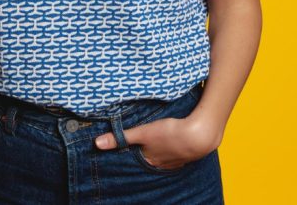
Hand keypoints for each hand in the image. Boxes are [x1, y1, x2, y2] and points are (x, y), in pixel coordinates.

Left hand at [94, 115, 220, 170]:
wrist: (200, 135)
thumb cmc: (169, 134)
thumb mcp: (142, 132)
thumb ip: (121, 138)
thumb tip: (97, 144)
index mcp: (150, 160)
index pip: (136, 159)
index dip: (132, 152)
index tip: (128, 148)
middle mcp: (162, 164)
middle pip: (150, 159)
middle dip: (146, 152)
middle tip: (143, 145)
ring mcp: (177, 160)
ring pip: (165, 157)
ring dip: (161, 151)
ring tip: (158, 144)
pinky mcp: (189, 154)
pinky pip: (178, 154)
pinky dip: (174, 149)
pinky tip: (175, 143)